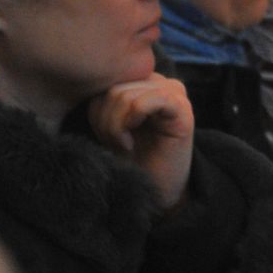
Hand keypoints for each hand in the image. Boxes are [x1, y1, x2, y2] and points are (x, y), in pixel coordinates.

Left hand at [86, 74, 195, 212]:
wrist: (153, 191)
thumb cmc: (131, 159)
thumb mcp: (110, 124)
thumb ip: (105, 100)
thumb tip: (90, 84)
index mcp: (143, 81)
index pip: (107, 81)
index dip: (97, 110)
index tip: (104, 136)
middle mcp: (160, 81)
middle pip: (114, 88)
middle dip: (106, 122)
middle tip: (115, 144)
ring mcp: (174, 92)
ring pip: (125, 96)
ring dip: (115, 127)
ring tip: (123, 145)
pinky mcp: (182, 108)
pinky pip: (147, 102)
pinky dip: (131, 123)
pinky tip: (130, 144)